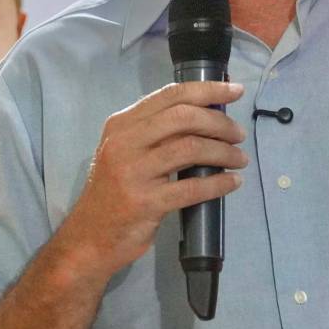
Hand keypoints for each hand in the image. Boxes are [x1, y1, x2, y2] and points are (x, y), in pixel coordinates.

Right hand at [55, 80, 248, 279]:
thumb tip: (207, 116)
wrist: (89, 239)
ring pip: (191, 148)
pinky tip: (232, 182)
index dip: (207, 90)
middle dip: (219, 122)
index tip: (235, 90)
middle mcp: (124, 142)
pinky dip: (218, 183)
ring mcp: (133, 172)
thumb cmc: (114, 192)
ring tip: (240, 159)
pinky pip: (192, 188)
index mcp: (122, 124)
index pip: (170, 95)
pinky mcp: (145, 203)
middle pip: (183, 117)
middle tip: (239, 134)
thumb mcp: (126, 152)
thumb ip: (156, 132)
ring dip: (223, 152)